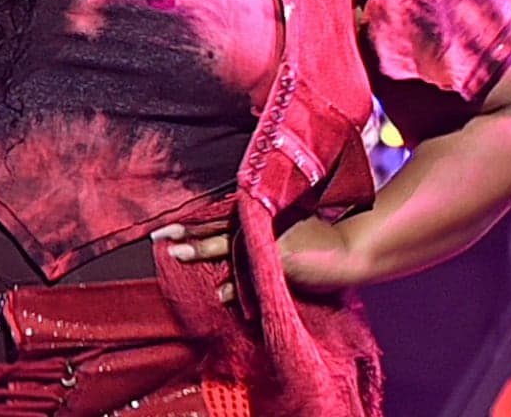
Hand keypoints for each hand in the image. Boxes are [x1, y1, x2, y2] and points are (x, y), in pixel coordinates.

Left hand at [152, 215, 376, 303]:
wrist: (351, 249)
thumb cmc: (317, 239)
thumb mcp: (282, 234)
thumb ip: (253, 247)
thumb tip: (223, 284)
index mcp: (260, 216)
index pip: (219, 220)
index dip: (192, 224)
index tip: (163, 228)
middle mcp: (263, 225)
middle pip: (219, 229)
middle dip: (189, 234)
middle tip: (160, 237)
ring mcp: (273, 242)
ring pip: (232, 247)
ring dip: (205, 250)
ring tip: (178, 254)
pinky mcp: (285, 261)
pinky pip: (257, 274)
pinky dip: (241, 286)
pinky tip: (223, 294)